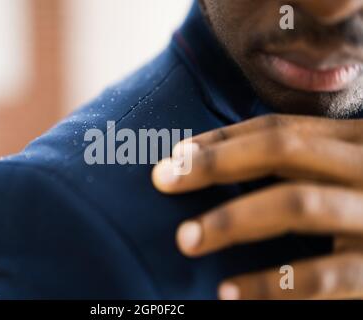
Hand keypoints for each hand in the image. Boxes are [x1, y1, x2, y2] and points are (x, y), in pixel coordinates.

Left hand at [152, 114, 362, 299]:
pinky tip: (228, 293)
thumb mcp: (345, 174)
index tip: (175, 156)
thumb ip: (302, 165)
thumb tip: (219, 161)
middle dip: (217, 164)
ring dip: (233, 221)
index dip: (223, 140)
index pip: (278, 129)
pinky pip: (321, 276)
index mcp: (356, 143)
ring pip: (297, 204)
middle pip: (283, 151)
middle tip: (162, 180)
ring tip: (185, 238)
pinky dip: (271, 285)